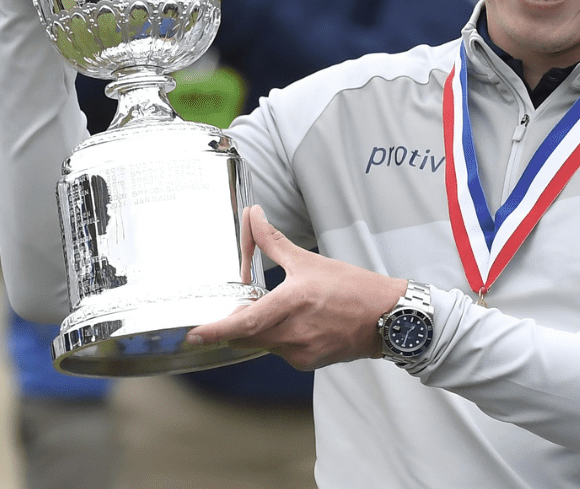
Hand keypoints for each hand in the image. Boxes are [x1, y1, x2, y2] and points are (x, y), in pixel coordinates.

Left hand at [185, 205, 405, 370]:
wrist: (386, 317)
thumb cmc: (353, 288)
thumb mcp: (309, 261)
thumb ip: (273, 242)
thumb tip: (254, 217)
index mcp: (292, 302)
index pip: (244, 322)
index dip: (216, 330)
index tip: (194, 335)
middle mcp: (293, 332)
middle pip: (246, 336)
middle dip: (235, 324)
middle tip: (237, 308)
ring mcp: (300, 351)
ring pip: (263, 343)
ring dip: (260, 328)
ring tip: (283, 310)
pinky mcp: (307, 362)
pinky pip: (281, 351)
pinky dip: (280, 337)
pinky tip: (300, 322)